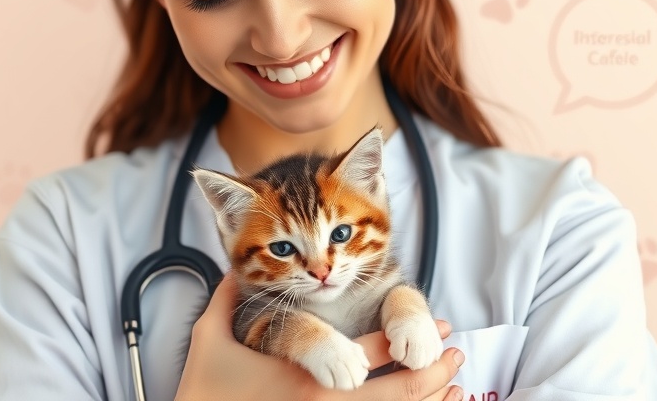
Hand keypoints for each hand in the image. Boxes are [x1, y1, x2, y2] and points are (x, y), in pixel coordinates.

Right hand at [175, 274, 463, 400]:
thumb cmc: (202, 393)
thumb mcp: (209, 339)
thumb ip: (226, 298)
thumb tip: (234, 268)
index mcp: (305, 372)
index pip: (374, 348)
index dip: (410, 333)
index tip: (437, 327)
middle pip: (402, 388)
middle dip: (434, 370)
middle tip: (453, 352)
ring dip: (433, 399)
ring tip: (455, 385)